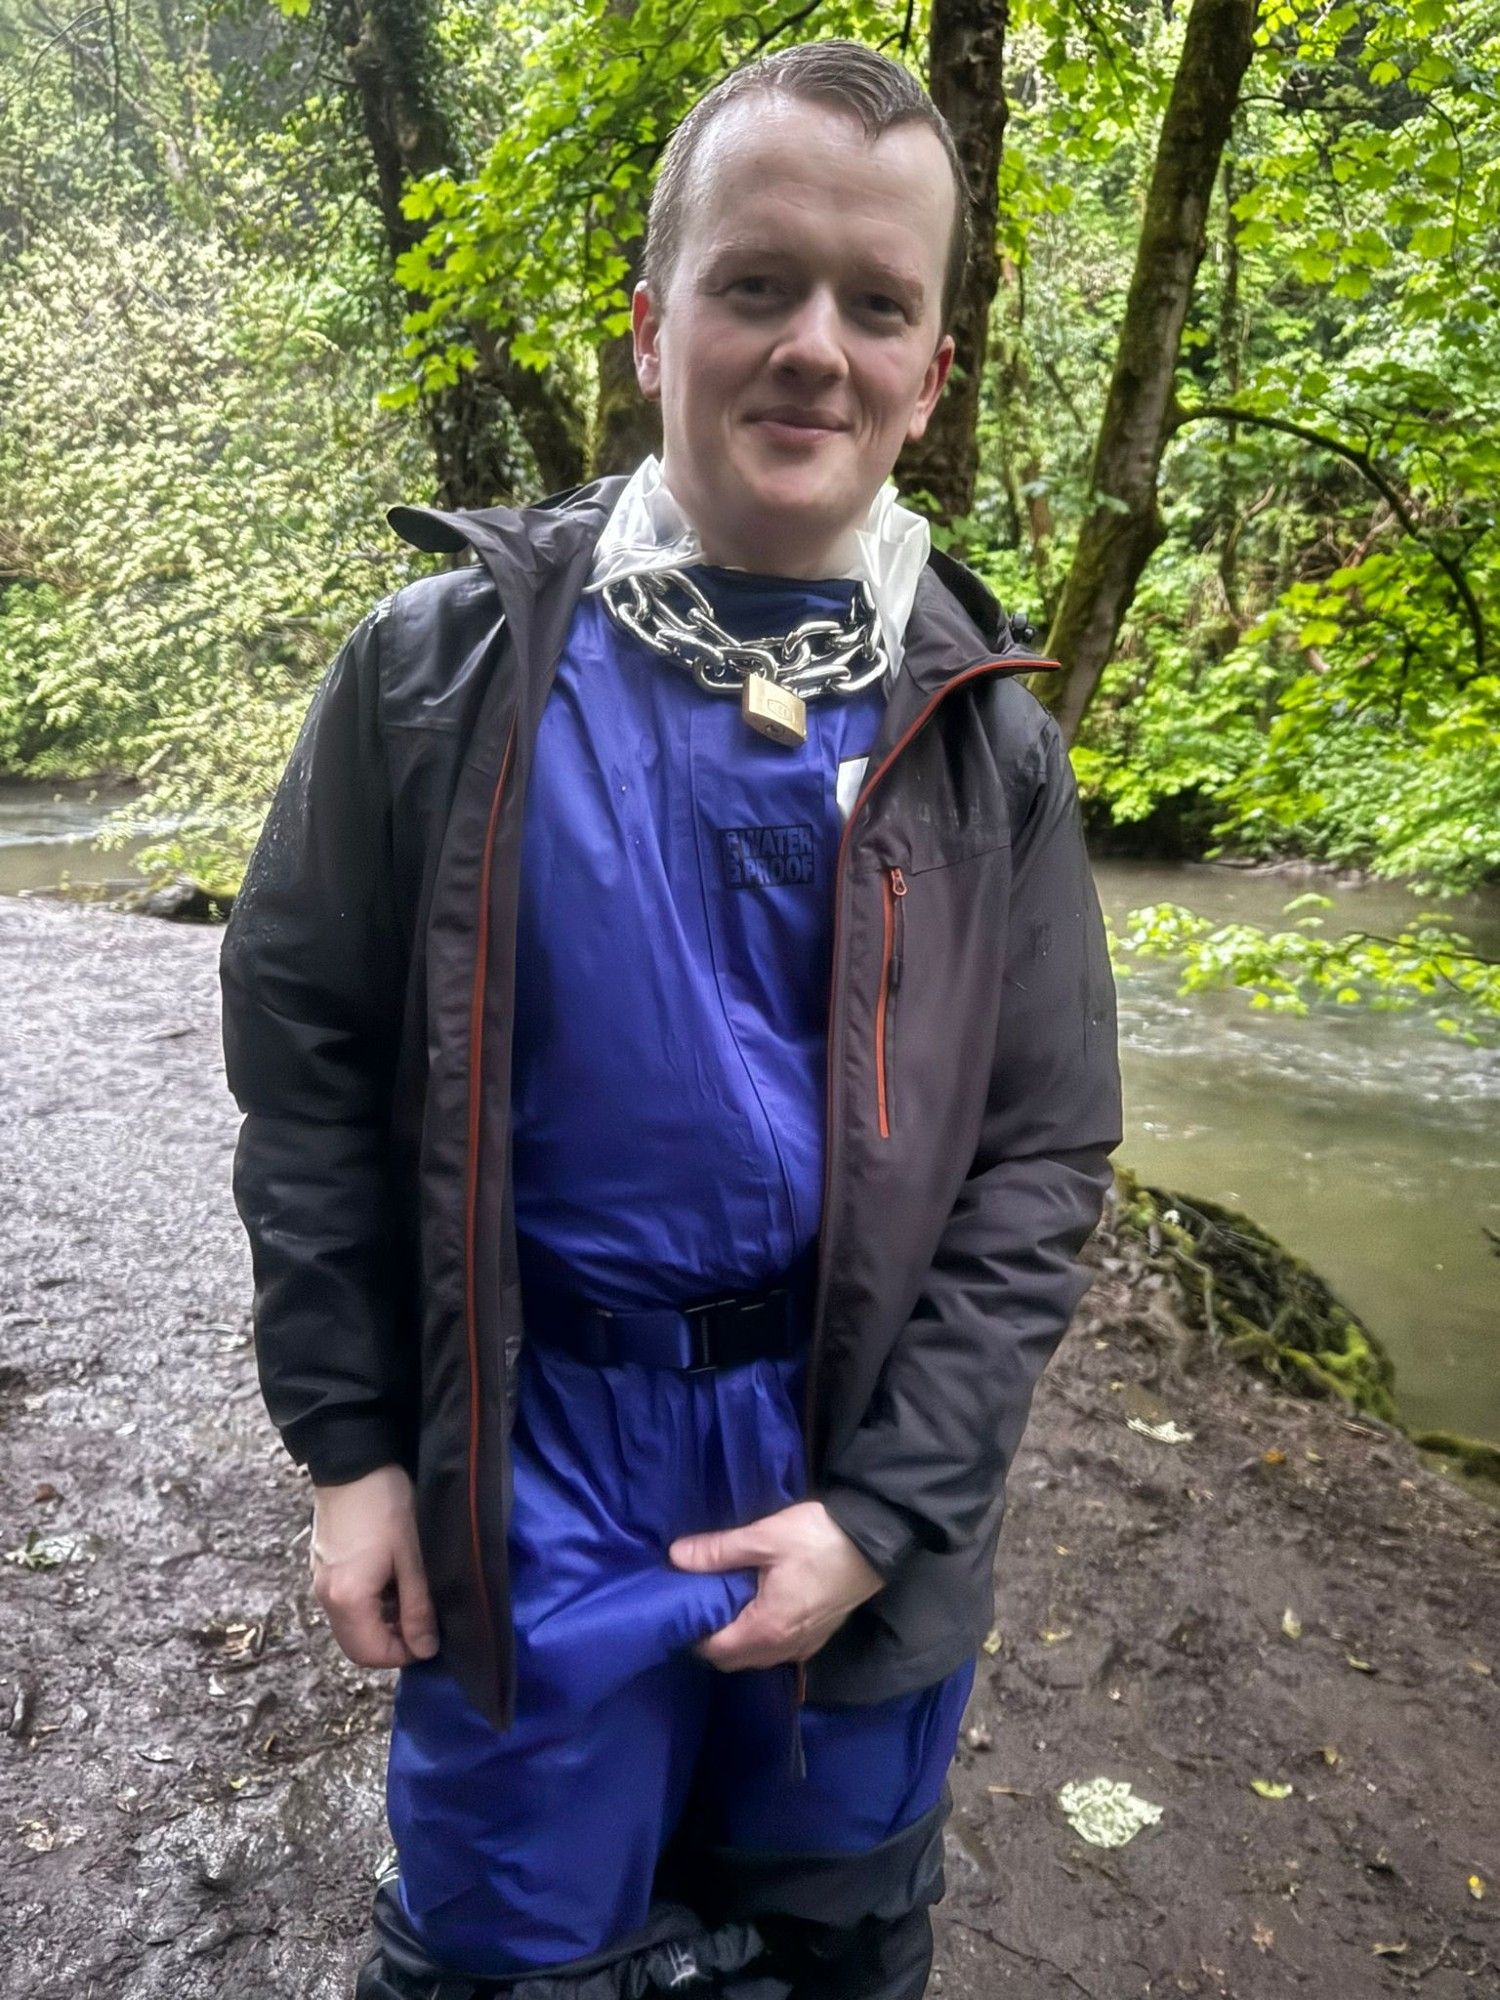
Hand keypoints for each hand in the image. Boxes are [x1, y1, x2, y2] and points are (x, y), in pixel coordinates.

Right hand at [309, 1464, 438, 1668]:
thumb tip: (425, 1649)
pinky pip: (343, 1601)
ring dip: (379, 1622)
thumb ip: (418, 1607)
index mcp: (347, 1599)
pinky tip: (390, 1579)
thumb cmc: (387, 1506)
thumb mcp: (413, 1558)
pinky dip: (367, 1604)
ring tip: (410, 1597)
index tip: (429, 1638)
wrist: (353, 1460)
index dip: (402, 1655)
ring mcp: (319, 1580)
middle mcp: (325, 1597)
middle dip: (390, 1642)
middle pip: (355, 1644)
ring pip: (350, 1623)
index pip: (369, 1654)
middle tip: (421, 1622)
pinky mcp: (321, 1564)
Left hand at [668, 1500, 882, 1671]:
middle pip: (733, 1660)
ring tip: (725, 1602)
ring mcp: (804, 1646)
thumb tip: (674, 1556)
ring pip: (756, 1657)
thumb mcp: (764, 1537)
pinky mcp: (818, 1637)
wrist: (875, 1540)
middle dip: (712, 1639)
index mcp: (766, 1629)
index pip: (714, 1651)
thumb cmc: (816, 1539)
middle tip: (700, 1602)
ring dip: (737, 1639)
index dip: (693, 1633)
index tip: (682, 1606)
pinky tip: (756, 1607)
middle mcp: (784, 1649)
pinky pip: (778, 1650)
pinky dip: (760, 1637)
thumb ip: (718, 1551)